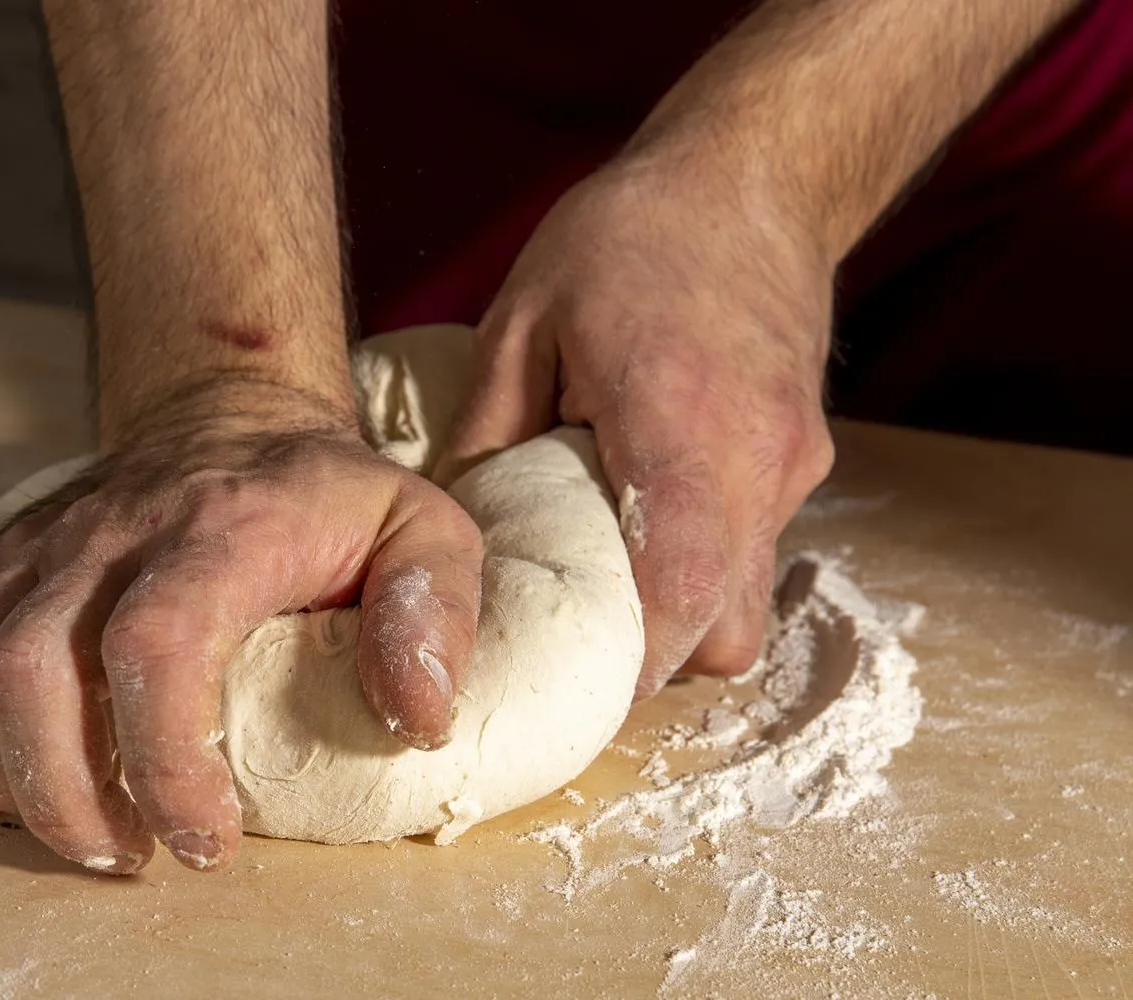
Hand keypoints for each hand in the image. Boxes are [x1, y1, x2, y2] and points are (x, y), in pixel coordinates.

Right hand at [0, 384, 482, 872]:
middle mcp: (107, 534)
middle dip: (61, 795)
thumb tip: (418, 721)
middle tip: (126, 857)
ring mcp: (36, 544)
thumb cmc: (328, 496)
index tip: (203, 844)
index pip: (154, 647)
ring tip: (71, 830)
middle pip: (26, 667)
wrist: (231, 412)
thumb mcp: (423, 531)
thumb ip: (435, 613)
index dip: (162, 764)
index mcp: (219, 530)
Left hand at [438, 150, 833, 698]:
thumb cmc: (628, 240)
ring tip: (610, 571)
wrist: (750, 182)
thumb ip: (487, 433)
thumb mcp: (523, 320)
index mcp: (679, 427)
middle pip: (723, 633)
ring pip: (746, 603)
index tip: (564, 684)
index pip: (679, 592)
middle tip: (575, 630)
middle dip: (651, 656)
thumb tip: (456, 531)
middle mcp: (755, 464)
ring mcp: (792, 468)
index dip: (627, 663)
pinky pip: (756, 555)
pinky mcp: (805, 462)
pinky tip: (651, 520)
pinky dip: (706, 566)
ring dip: (681, 613)